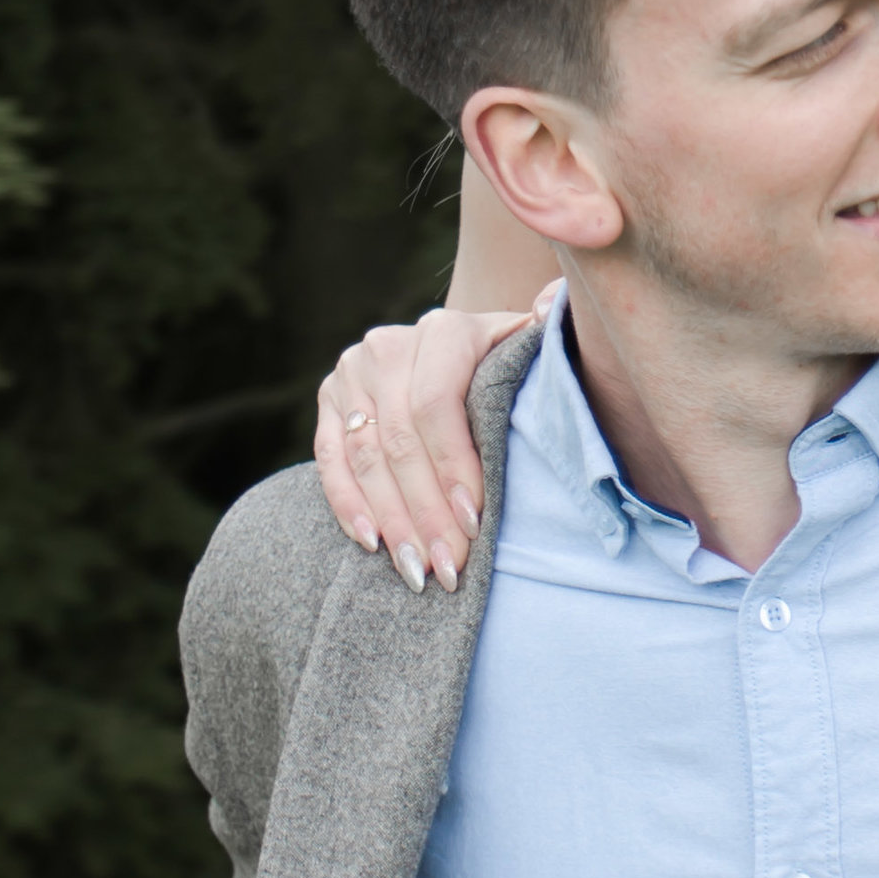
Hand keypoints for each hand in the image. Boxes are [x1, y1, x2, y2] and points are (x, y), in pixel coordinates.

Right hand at [312, 293, 550, 592]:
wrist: (458, 354)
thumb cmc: (509, 366)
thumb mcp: (531, 349)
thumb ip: (547, 331)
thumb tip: (550, 305)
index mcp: (445, 330)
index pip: (437, 404)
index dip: (453, 466)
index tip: (475, 521)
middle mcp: (388, 346)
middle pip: (400, 440)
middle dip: (426, 511)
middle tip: (448, 566)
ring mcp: (351, 374)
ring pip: (365, 457)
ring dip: (392, 520)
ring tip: (418, 572)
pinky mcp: (328, 404)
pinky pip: (330, 460)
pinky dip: (348, 505)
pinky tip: (372, 543)